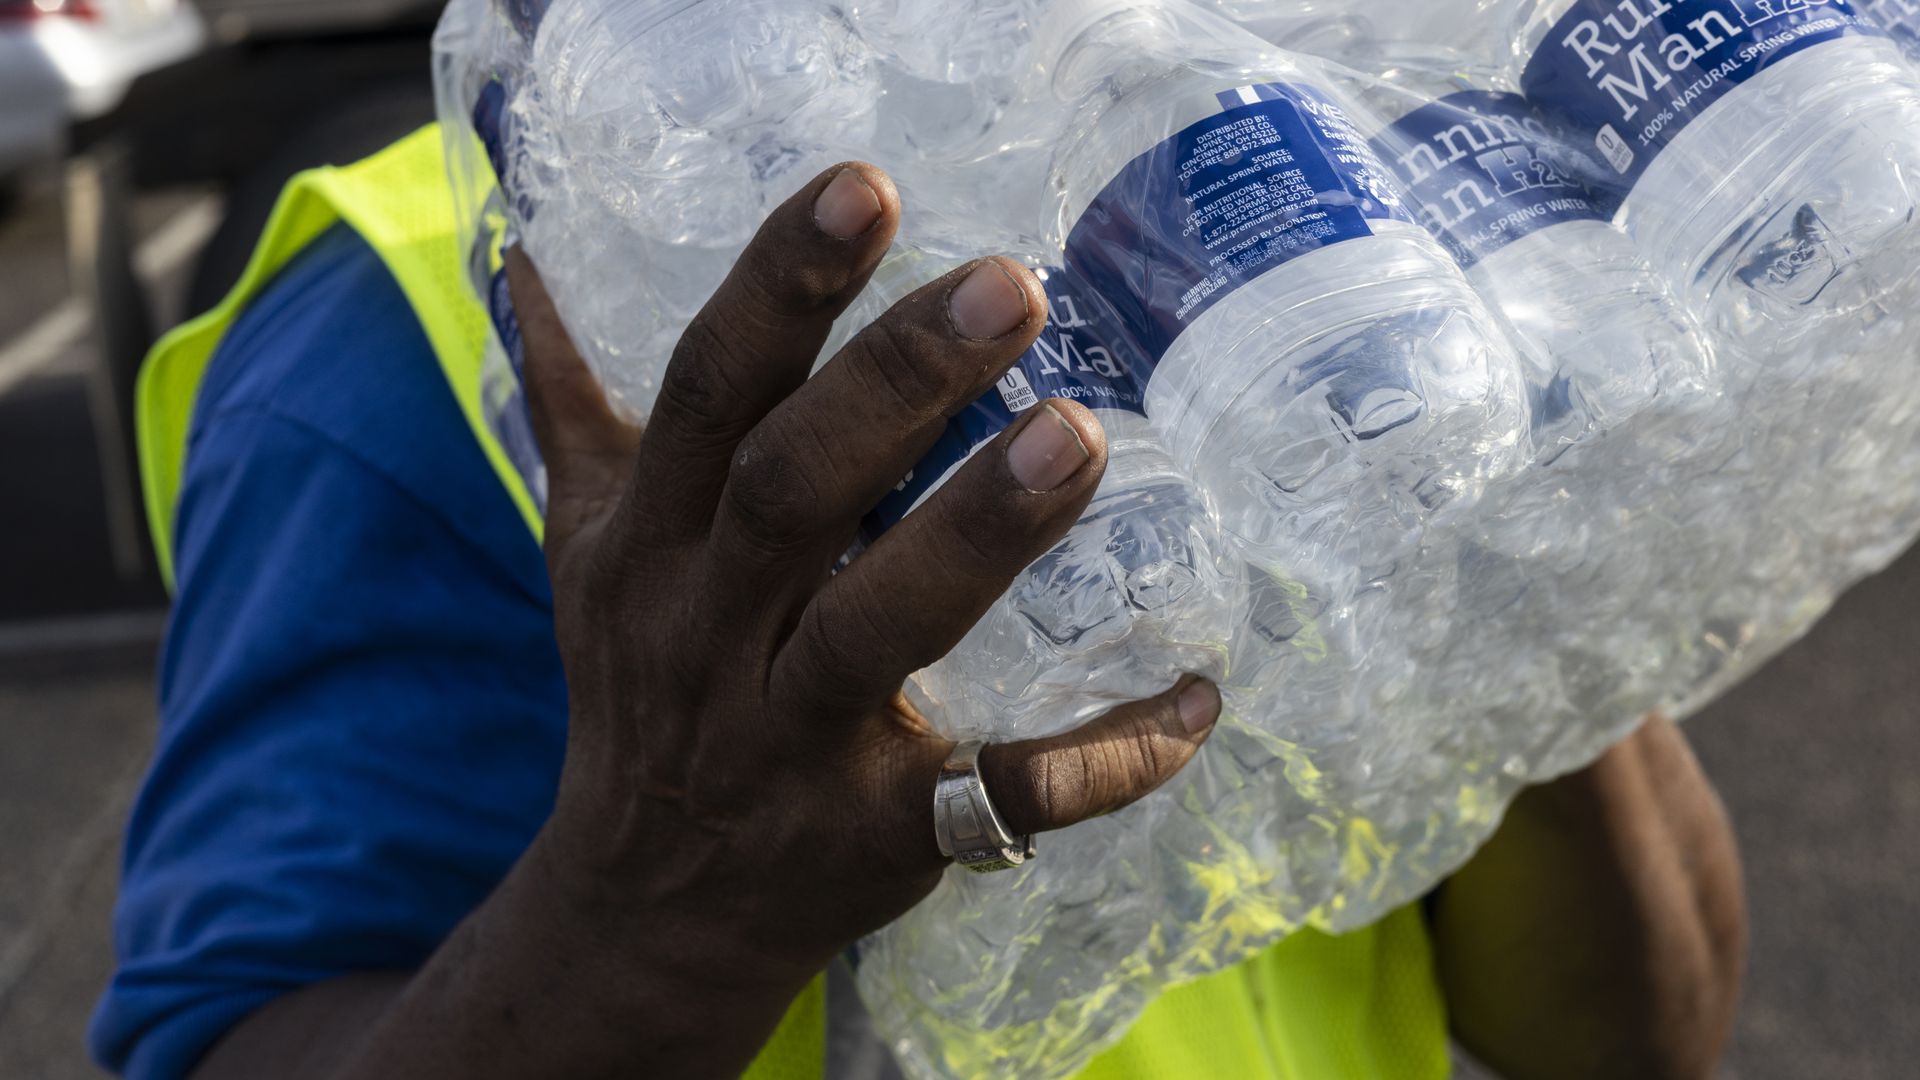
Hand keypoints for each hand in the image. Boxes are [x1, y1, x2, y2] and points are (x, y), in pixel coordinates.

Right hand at [506, 162, 1219, 1073]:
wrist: (648, 907)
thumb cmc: (640, 691)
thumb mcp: (584, 548)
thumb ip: (571, 406)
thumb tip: (524, 259)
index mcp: (650, 543)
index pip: (708, 394)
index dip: (779, 289)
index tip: (867, 187)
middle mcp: (709, 632)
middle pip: (792, 495)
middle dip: (895, 386)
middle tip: (1014, 286)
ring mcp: (793, 741)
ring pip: (880, 632)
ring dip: (978, 535)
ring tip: (1080, 436)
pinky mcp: (881, 834)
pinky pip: (1000, 797)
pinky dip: (1103, 755)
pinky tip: (1197, 695)